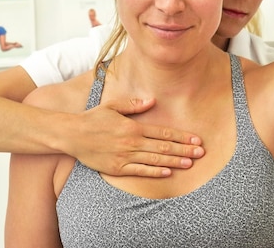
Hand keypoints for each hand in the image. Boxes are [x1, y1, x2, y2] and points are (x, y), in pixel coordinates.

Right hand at [64, 98, 204, 177]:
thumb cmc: (93, 119)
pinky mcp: (117, 168)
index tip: (196, 139)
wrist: (71, 135)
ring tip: (190, 163)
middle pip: (163, 146)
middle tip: (201, 152)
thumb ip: (133, 104)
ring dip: (174, 161)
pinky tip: (168, 172)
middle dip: (184, 150)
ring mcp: (124, 156)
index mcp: (133, 126)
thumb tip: (152, 100)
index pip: (163, 132)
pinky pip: (139, 171)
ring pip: (155, 159)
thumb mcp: (113, 106)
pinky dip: (155, 172)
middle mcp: (131, 142)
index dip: (182, 136)